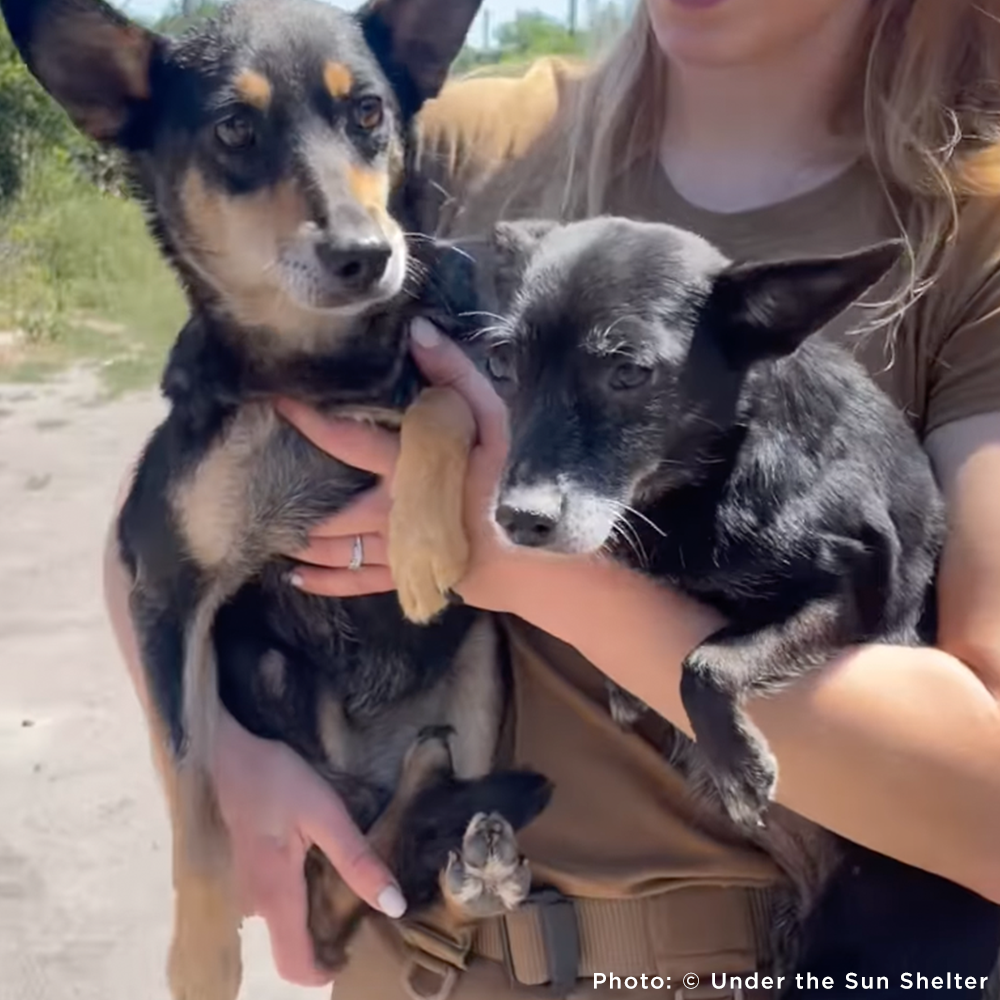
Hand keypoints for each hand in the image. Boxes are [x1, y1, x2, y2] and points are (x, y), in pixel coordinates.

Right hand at [211, 709, 405, 985]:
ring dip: (314, 916)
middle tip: (361, 907)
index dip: (325, 971)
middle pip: (291, 947)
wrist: (226, 751)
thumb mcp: (327, 813)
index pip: (295, 964)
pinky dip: (300, 896)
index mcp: (276, 895)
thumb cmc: (276, 779)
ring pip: (283, 924)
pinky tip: (320, 863)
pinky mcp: (245, 870)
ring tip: (346, 881)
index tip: (355, 950)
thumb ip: (358, 861)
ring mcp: (245, 887)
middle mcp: (255, 902)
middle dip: (326, 941)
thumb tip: (395, 906)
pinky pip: (275, 901)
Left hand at [276, 317, 527, 611]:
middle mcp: (391, 511)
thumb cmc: (514, 480)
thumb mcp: (494, 418)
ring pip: (334, 548)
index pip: (344, 440)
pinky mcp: (406, 578)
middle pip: (327, 508)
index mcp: (408, 466)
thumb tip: (417, 331)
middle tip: (254, 485)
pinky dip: (323, 582)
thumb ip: (456, 373)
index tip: (273, 403)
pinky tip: (295, 577)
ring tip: (270, 529)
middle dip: (289, 497)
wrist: (539, 557)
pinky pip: (355, 584)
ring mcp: (396, 550)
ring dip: (301, 540)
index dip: (307, 421)